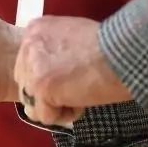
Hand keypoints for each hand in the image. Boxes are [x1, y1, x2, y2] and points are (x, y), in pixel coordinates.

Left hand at [14, 15, 131, 126]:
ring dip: (56, 106)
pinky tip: (81, 100)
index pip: (28, 65)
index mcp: (35, 30)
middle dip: (49, 93)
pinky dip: (65, 115)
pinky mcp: (41, 88)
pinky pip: (45, 116)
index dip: (50, 76)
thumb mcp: (72, 35)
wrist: (121, 53)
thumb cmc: (107, 45)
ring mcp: (32, 67)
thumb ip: (54, 48)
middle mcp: (28, 46)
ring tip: (79, 94)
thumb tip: (50, 71)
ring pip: (32, 104)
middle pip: (26, 85)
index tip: (72, 72)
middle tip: (76, 86)